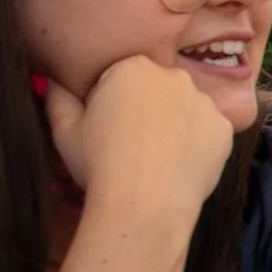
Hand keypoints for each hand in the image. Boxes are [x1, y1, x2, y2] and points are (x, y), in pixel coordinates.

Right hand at [43, 57, 234, 219]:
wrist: (144, 203)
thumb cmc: (98, 164)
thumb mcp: (65, 130)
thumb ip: (57, 98)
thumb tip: (48, 80)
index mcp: (133, 67)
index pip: (120, 76)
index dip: (111, 102)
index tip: (107, 128)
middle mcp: (174, 76)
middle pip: (156, 89)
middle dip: (145, 109)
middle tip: (132, 144)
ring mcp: (204, 102)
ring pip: (185, 108)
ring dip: (173, 124)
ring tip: (156, 157)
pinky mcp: (224, 128)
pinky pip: (208, 131)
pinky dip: (196, 144)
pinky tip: (178, 164)